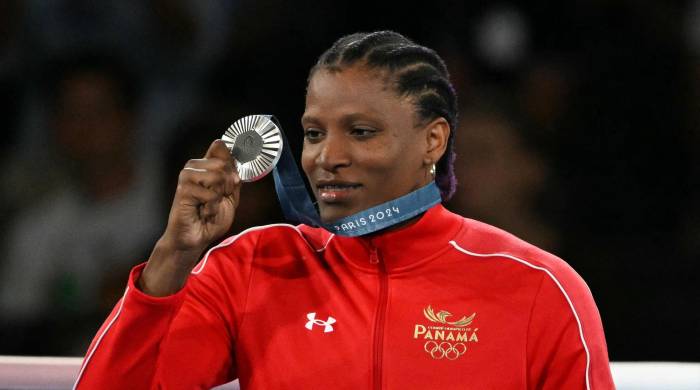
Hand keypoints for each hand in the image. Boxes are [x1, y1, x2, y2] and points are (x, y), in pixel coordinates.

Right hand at [141, 139, 240, 295]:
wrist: (196, 238)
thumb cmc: (210, 218)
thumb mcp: (230, 194)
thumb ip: (231, 174)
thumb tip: (227, 151)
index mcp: (204, 165)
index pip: (221, 148)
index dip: (232, 166)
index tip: (231, 184)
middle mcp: (193, 166)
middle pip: (224, 165)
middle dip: (228, 187)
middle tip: (217, 200)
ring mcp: (186, 176)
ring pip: (218, 177)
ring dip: (219, 198)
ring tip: (209, 206)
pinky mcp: (183, 189)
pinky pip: (212, 194)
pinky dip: (212, 207)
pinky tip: (203, 212)